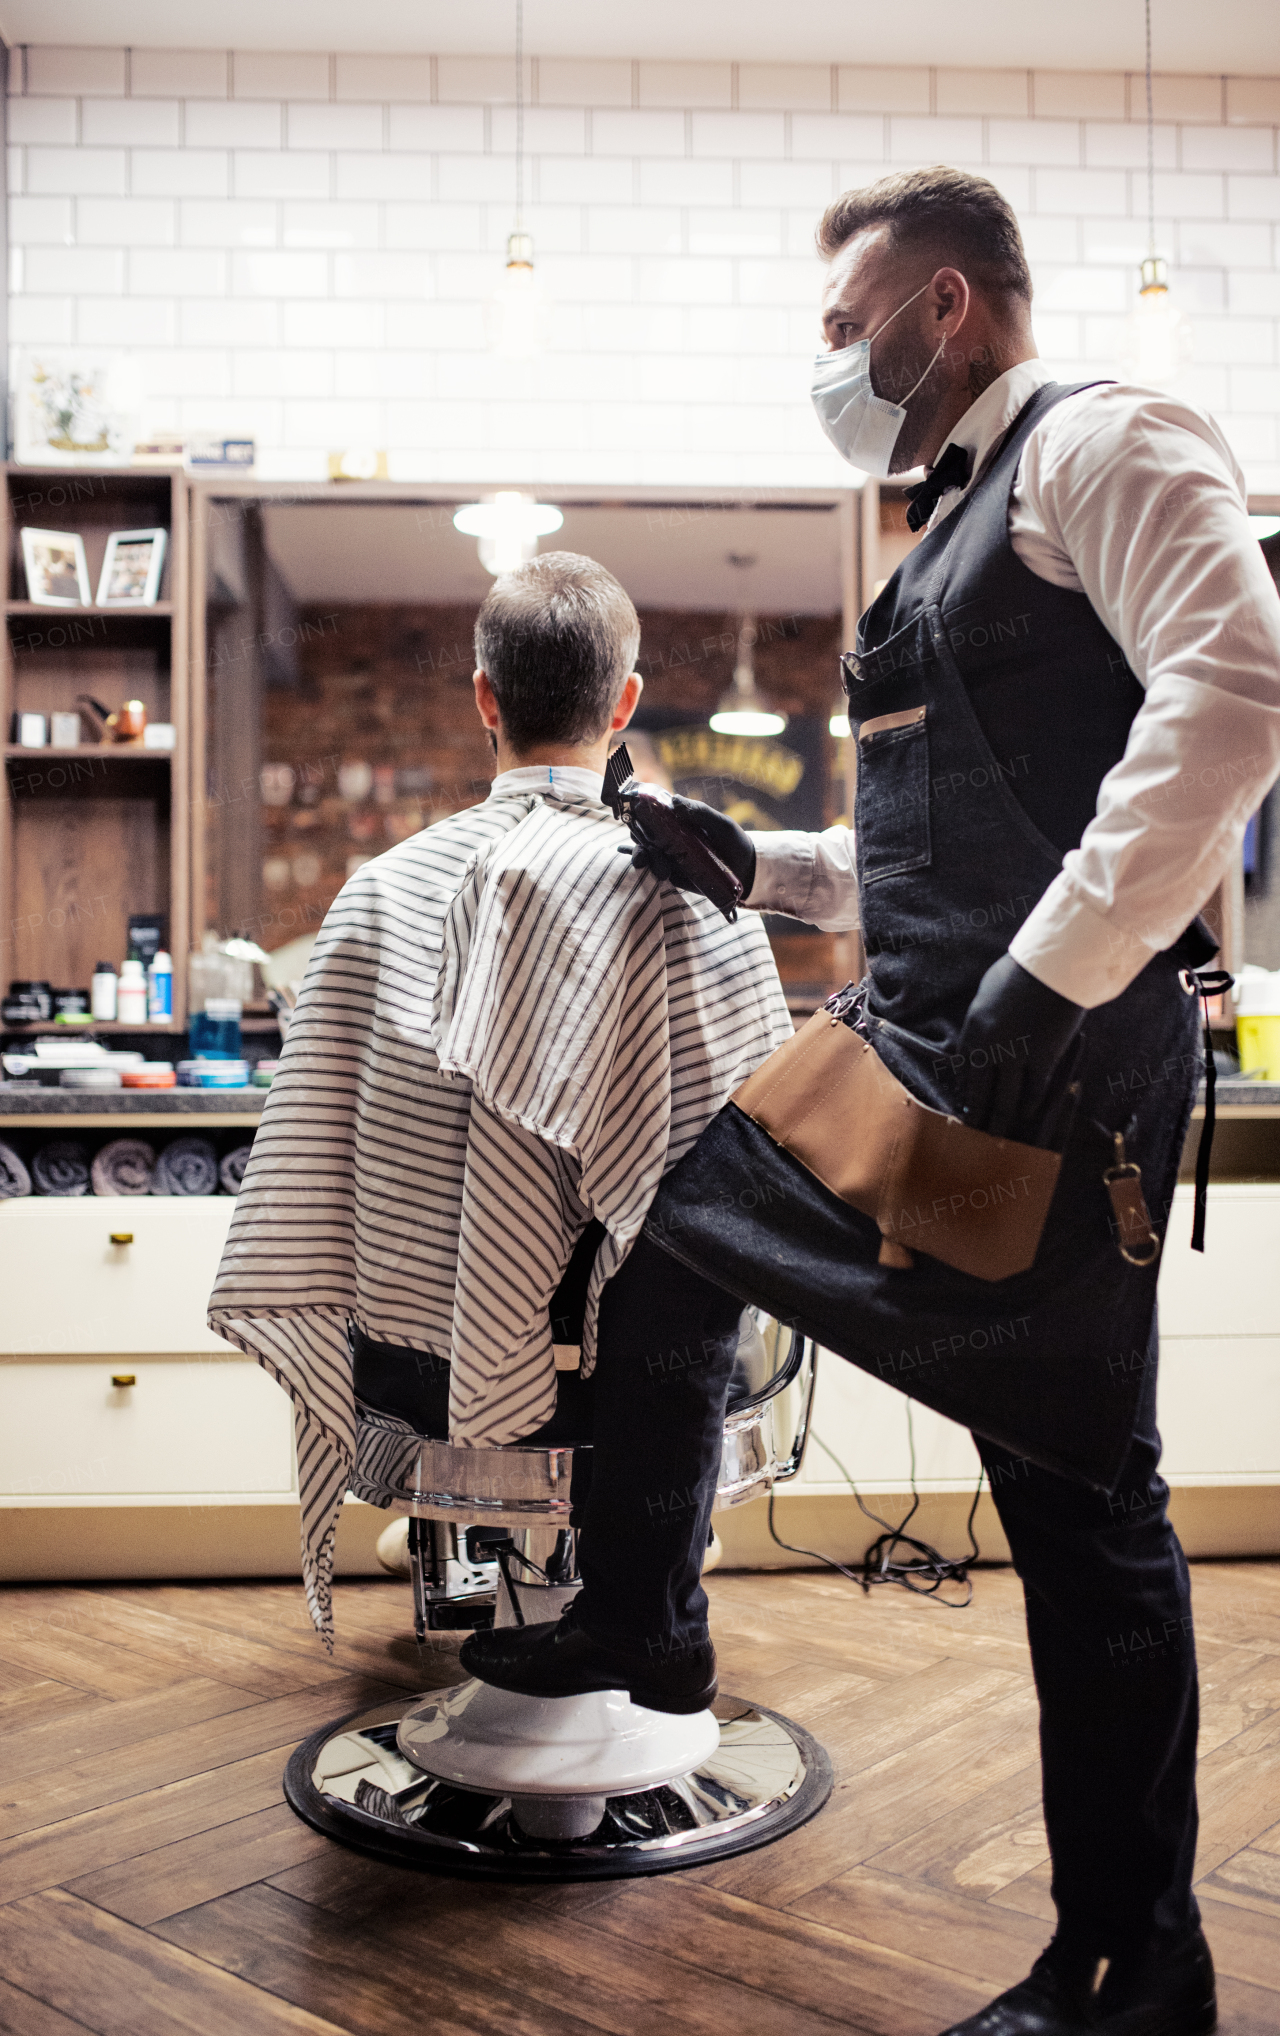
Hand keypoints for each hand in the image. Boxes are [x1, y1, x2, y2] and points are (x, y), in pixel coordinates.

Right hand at [623, 794, 756, 899]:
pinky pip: (655, 869)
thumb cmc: (734, 841)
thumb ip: (699, 812)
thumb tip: (673, 800)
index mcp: (678, 820)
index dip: (638, 809)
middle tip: (641, 843)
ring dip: (645, 856)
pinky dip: (650, 868)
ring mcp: (669, 854)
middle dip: (636, 836)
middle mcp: (669, 835)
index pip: (652, 811)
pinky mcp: (673, 873)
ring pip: (646, 852)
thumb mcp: (720, 824)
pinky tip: (655, 870)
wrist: (746, 871)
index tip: (629, 809)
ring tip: (661, 868)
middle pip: (642, 832)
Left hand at [953, 954, 1084, 1142]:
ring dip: (1001, 1119)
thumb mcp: (987, 995)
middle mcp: (989, 1048)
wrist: (1051, 966)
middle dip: (977, 1114)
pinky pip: (1034, 1090)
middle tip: (974, 1131)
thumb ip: (983, 1020)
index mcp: (973, 1030)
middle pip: (980, 1091)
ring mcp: (1016, 1056)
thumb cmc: (1020, 972)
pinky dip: (1031, 1105)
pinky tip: (1028, 1114)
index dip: (966, 1091)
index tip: (966, 1105)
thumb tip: (983, 1037)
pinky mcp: (1043, 1059)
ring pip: (1006, 1098)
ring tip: (998, 1135)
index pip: (965, 1070)